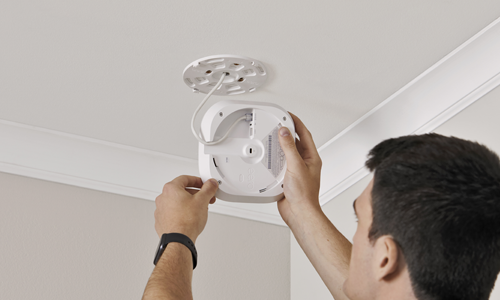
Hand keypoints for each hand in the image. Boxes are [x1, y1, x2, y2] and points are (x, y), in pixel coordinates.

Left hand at [154, 175, 218, 242]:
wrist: (178, 240)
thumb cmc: (186, 221)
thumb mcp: (202, 200)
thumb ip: (208, 188)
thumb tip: (211, 184)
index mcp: (171, 189)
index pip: (185, 179)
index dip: (197, 181)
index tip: (204, 185)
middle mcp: (163, 198)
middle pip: (181, 191)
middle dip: (195, 194)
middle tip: (205, 198)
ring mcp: (161, 210)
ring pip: (177, 202)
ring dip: (189, 203)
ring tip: (200, 209)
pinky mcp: (162, 221)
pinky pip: (173, 213)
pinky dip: (182, 213)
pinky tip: (190, 218)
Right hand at [277, 112, 322, 227]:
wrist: (299, 212)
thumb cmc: (304, 194)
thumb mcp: (296, 166)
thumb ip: (289, 148)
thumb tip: (285, 132)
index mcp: (311, 158)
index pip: (304, 134)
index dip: (296, 122)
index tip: (287, 115)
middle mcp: (304, 163)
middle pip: (294, 142)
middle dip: (286, 132)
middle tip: (277, 123)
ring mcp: (295, 170)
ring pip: (286, 153)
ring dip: (278, 146)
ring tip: (271, 138)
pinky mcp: (286, 178)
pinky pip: (279, 164)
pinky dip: (273, 159)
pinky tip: (267, 158)